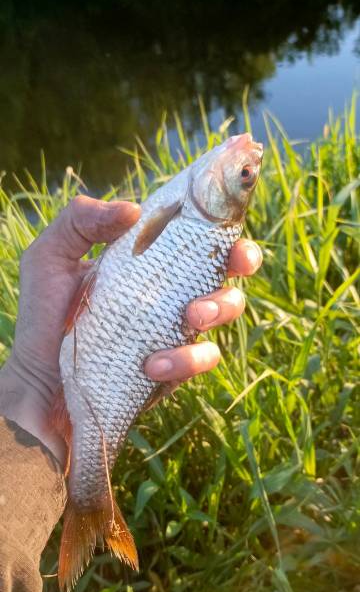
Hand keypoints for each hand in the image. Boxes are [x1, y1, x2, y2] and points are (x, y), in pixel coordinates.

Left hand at [0, 195, 261, 464]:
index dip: (220, 223)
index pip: (194, 234)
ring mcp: (176, 329)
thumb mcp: (50, 257)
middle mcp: (169, 292)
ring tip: (191, 316)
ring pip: (225, 311)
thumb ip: (80, 221)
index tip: (229, 218)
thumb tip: (134, 211)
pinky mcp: (175, 367)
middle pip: (225, 266)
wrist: (40, 381)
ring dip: (218, 308)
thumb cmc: (45, 317)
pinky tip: (152, 364)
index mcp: (147, 260)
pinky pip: (200, 359)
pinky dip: (184, 359)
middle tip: (236, 266)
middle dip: (243, 261)